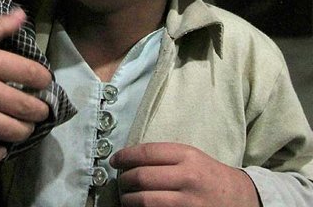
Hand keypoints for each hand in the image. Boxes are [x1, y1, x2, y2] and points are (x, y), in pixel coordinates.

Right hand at [0, 9, 51, 165]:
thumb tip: (23, 14)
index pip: (32, 73)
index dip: (44, 79)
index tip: (42, 81)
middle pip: (27, 107)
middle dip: (40, 110)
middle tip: (39, 108)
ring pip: (11, 132)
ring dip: (25, 131)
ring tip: (23, 125)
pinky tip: (0, 146)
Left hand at [111, 142, 260, 206]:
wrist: (241, 198)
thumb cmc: (209, 175)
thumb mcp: (191, 157)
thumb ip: (163, 156)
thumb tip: (127, 160)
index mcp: (187, 156)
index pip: (146, 153)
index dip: (124, 156)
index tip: (114, 161)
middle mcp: (188, 178)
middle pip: (141, 177)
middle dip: (124, 180)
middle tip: (120, 182)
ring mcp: (188, 202)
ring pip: (144, 201)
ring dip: (128, 200)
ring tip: (126, 198)